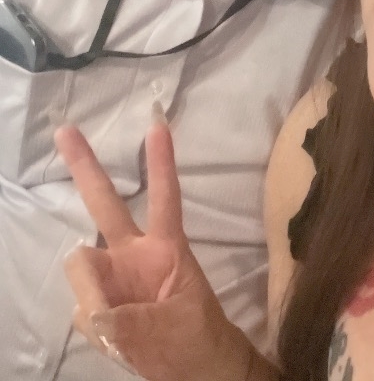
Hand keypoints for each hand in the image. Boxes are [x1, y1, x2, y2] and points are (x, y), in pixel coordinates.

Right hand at [55, 111, 258, 380]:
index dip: (162, 164)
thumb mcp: (177, 326)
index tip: (158, 125)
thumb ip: (135, 321)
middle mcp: (134, 253)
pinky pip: (82, 309)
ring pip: (82, 266)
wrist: (195, 372)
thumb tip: (95, 313)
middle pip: (106, 204)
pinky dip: (94, 326)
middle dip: (86, 167)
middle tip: (66, 130)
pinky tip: (114, 338)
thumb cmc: (197, 338)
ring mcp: (114, 277)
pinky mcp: (100, 305)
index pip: (166, 198)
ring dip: (92, 294)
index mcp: (166, 247)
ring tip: (119, 326)